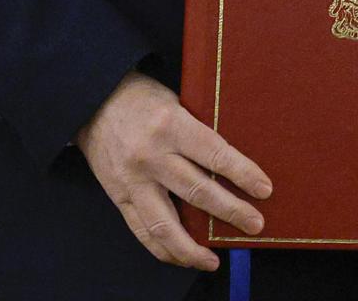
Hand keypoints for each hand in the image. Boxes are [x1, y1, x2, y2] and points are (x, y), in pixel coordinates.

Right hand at [74, 71, 270, 270]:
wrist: (93, 101)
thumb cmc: (143, 98)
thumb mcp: (177, 102)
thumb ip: (199, 132)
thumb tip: (234, 164)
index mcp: (170, 125)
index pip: (214, 154)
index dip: (242, 174)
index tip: (264, 189)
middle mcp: (151, 156)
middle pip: (196, 192)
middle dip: (231, 211)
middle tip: (255, 224)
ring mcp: (133, 180)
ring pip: (165, 224)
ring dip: (192, 248)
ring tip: (213, 260)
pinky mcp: (118, 197)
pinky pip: (142, 232)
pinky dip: (163, 249)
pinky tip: (182, 257)